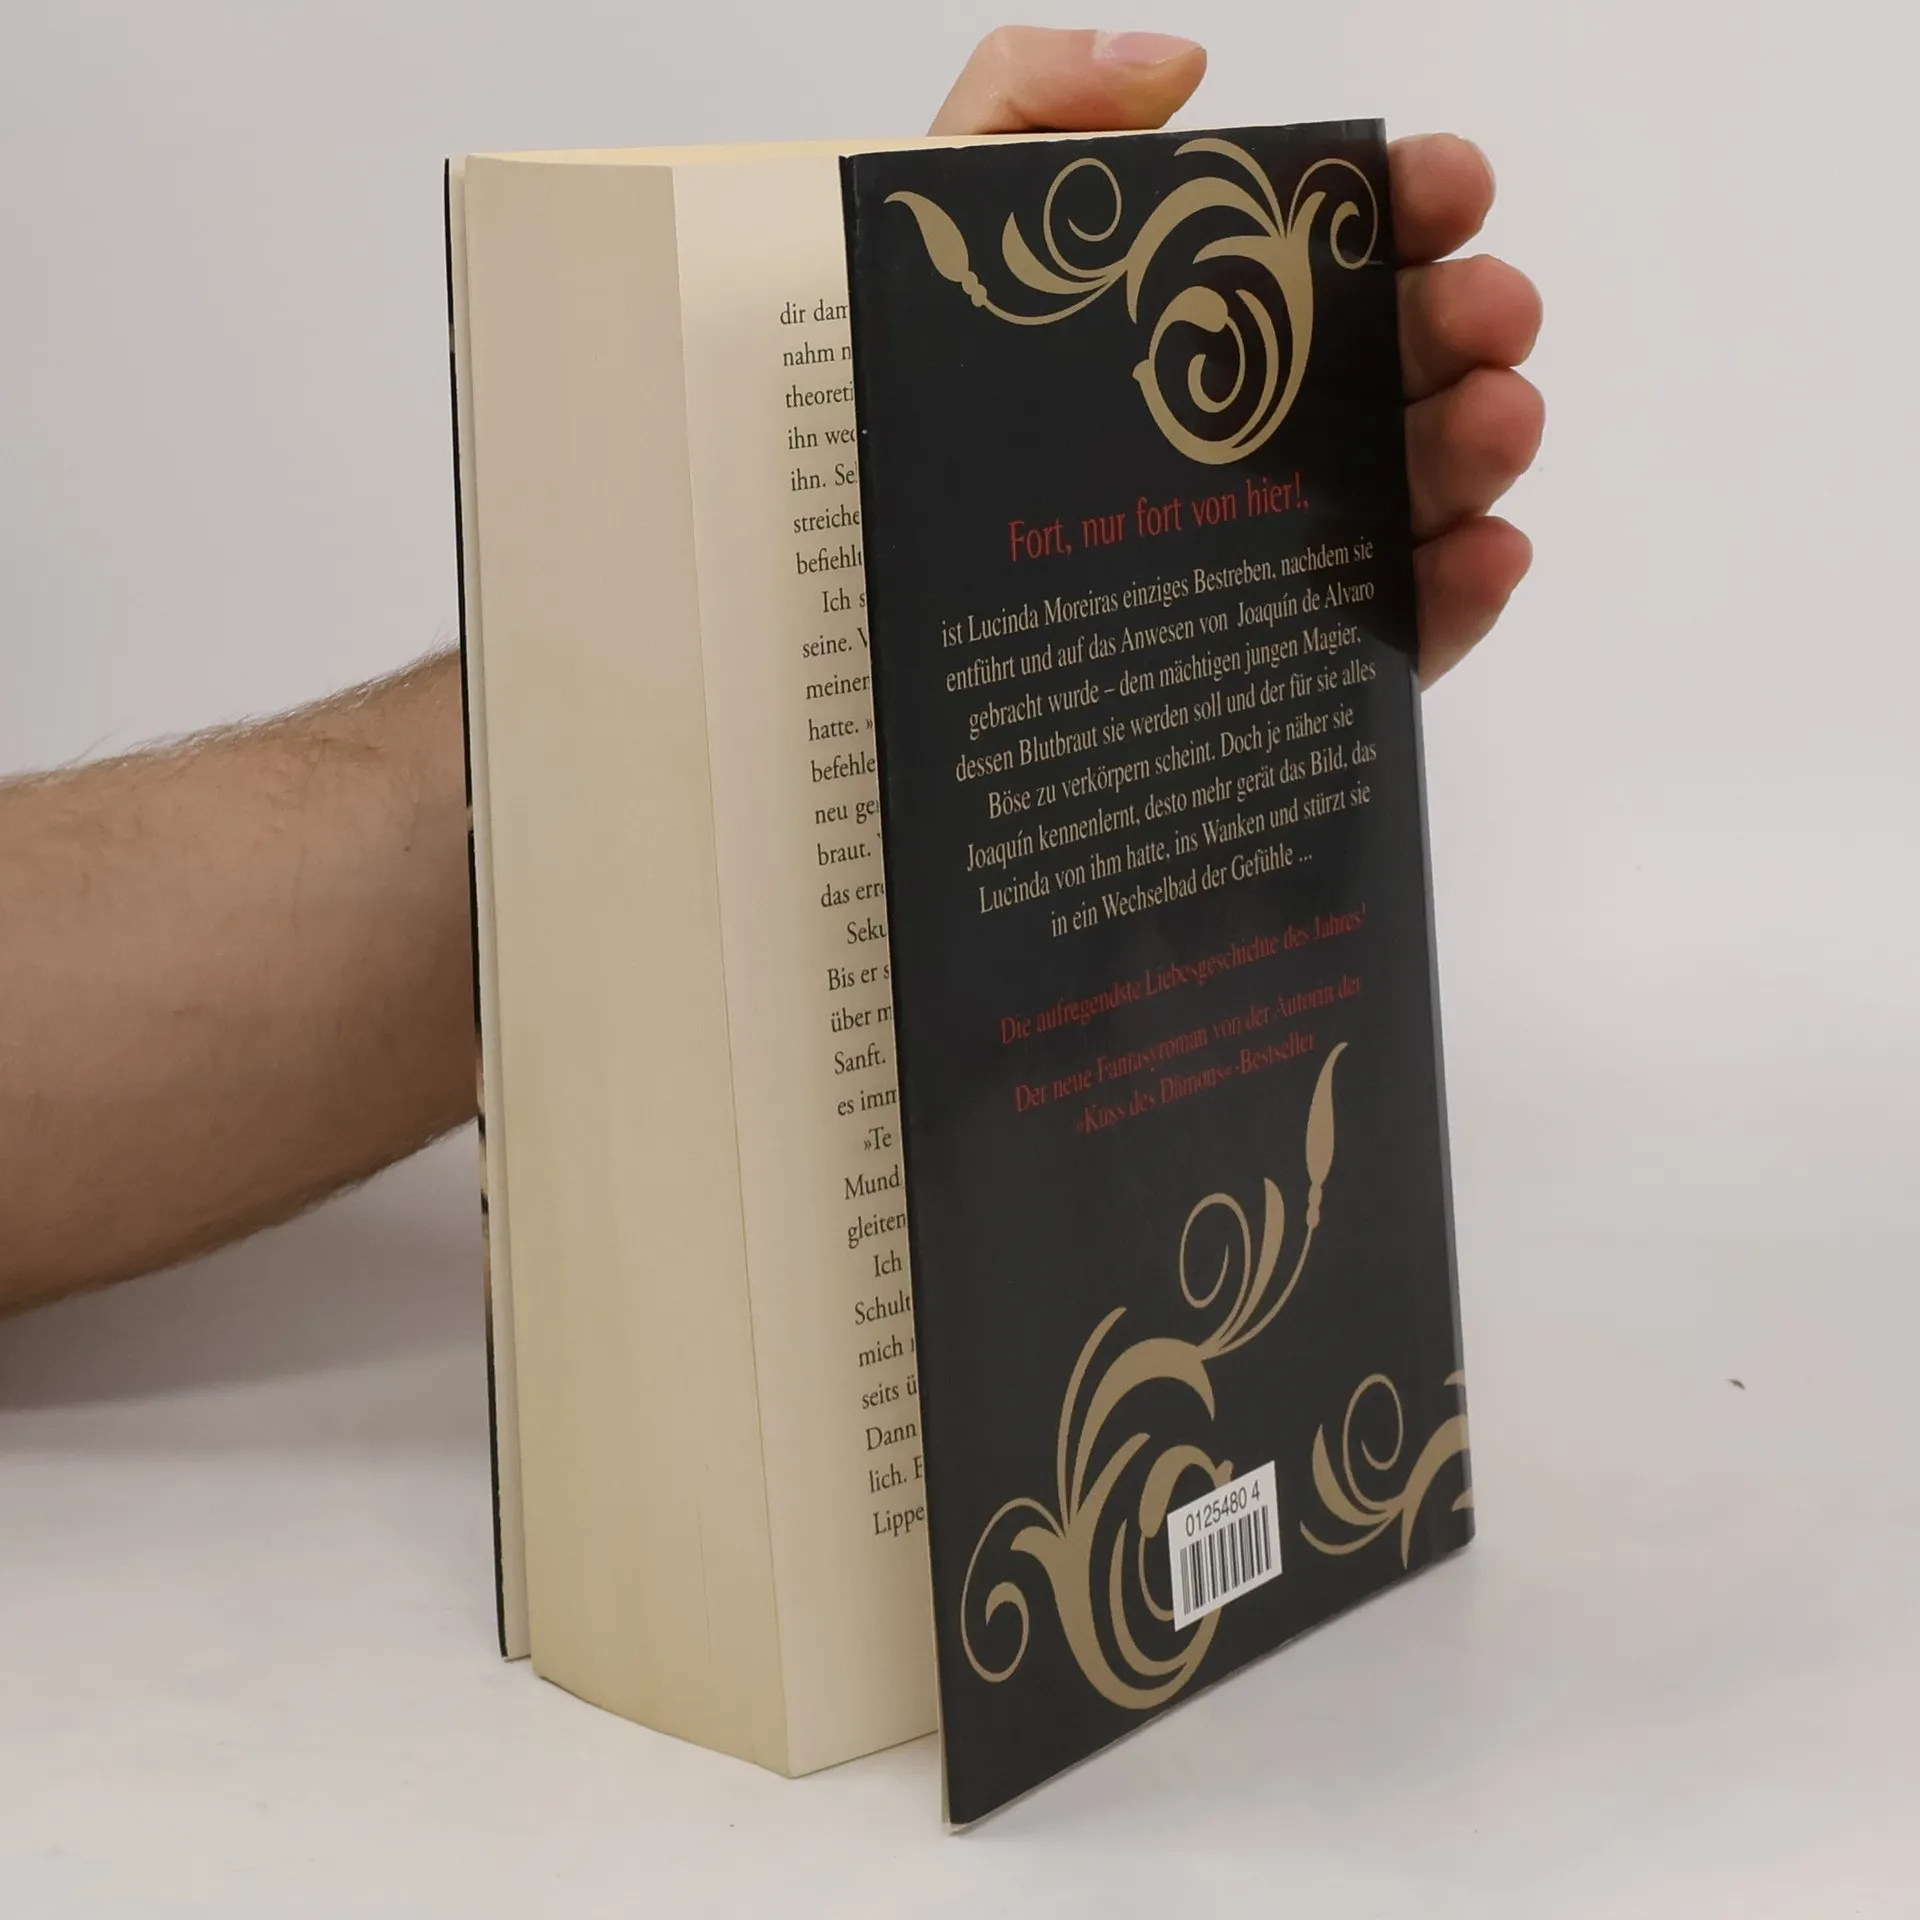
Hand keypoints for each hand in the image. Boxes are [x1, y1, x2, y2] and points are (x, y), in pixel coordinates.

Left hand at [932, 28, 1542, 683]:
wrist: (857, 600)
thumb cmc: (898, 403)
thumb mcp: (938, 226)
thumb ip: (1029, 106)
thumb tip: (1176, 67)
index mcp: (1214, 311)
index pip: (1341, 244)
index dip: (1411, 199)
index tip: (1443, 185)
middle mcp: (1268, 420)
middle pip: (1402, 365)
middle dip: (1464, 319)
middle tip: (1482, 311)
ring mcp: (1292, 541)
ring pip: (1420, 492)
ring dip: (1481, 445)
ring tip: (1496, 418)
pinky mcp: (1293, 656)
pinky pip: (1393, 634)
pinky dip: (1456, 599)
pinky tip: (1484, 553)